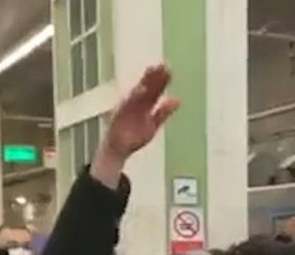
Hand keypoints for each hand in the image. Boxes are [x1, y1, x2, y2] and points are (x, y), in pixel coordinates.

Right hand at [90, 65, 180, 187]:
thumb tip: (177, 101)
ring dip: (143, 84)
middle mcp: (134, 104)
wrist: (117, 149)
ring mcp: (126, 109)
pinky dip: (131, 99)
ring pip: (136, 94)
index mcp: (143, 106)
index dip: (161, 80)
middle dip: (153, 77)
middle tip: (162, 65)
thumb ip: (163, 113)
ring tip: (151, 72)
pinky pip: (125, 107)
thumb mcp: (152, 125)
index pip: (154, 90)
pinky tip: (139, 90)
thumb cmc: (133, 137)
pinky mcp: (118, 116)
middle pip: (145, 88)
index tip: (168, 69)